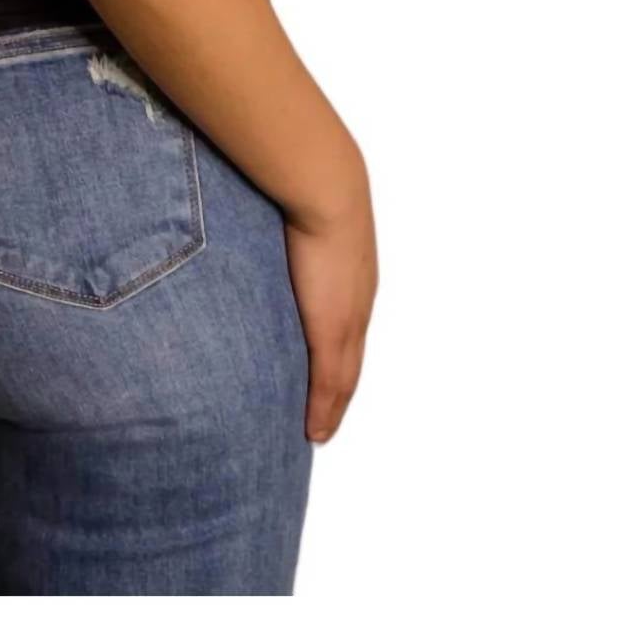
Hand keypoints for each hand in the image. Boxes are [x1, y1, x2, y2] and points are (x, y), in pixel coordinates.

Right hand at [284, 198, 377, 443]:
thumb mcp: (300, 212)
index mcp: (352, 279)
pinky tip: (315, 432)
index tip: (328, 385)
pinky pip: (330, 383)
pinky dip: (324, 410)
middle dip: (338, 394)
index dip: (338, 361)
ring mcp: (347, 318)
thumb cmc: (306, 186)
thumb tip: (262, 217)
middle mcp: (356, 304)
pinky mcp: (332, 328)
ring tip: (316, 433)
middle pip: (351, 364)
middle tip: (322, 423)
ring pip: (343, 379)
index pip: (347, 331)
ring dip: (331, 408)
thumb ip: (286, 225)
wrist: (325, 186)